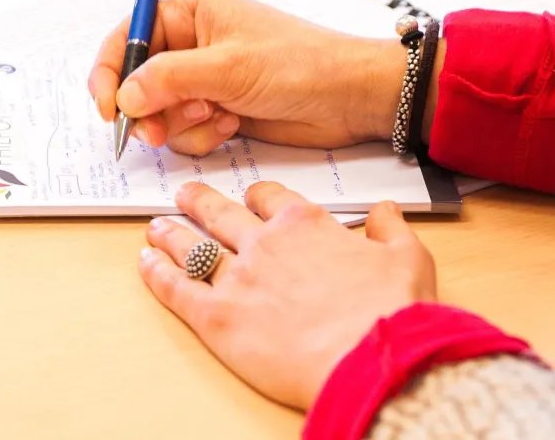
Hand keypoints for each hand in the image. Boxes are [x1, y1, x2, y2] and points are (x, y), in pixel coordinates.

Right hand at [88, 0, 408, 154]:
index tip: (109, 108)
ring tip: (216, 118)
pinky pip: (183, 130)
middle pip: (137, 81)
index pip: (127, 37)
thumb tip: (124, 96)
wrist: (348, 98)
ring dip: (180, 125)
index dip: (110, 72)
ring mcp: (203, 78)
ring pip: (159, 112)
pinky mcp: (216, 108)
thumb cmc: (299, 65)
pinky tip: (231, 126)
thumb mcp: (228, 68)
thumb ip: (169, 79)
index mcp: (189, 11)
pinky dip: (200, 135)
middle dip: (148, 110)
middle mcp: (190, 42)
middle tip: (158, 132)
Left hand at [139, 181, 436, 410]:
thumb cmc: (393, 313)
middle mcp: (266, 243)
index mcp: (307, 225)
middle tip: (185, 194)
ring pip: (192, 246)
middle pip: (221, 213)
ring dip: (170, 234)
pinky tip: (146, 263)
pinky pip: (176, 288)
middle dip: (200, 201)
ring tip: (156, 227)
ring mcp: (238, 278)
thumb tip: (386, 210)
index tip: (251, 197)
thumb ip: (391, 228)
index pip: (271, 199)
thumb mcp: (409, 258)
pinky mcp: (217, 317)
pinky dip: (156, 273)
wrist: (373, 360)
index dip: (257, 197)